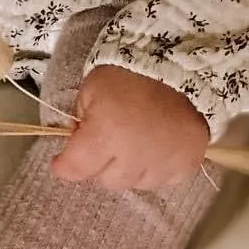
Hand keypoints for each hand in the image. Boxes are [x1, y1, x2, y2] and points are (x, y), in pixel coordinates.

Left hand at [51, 65, 208, 191]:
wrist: (180, 64)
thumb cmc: (129, 72)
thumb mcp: (91, 88)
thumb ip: (80, 119)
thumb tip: (80, 140)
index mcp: (104, 135)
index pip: (75, 168)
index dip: (64, 166)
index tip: (62, 163)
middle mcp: (133, 157)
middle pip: (106, 180)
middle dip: (100, 164)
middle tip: (104, 143)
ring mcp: (162, 165)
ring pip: (135, 184)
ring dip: (129, 168)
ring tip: (133, 143)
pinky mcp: (186, 166)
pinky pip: (164, 181)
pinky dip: (156, 168)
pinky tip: (156, 148)